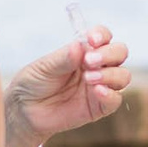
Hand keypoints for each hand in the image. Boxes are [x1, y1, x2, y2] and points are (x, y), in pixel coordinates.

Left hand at [4, 26, 133, 146]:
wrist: (25, 111)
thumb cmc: (33, 83)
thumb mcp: (44, 67)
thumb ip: (63, 58)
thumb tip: (79, 45)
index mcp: (84, 51)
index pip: (103, 37)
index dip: (102, 35)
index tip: (92, 40)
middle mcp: (96, 66)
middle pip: (119, 53)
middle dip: (109, 54)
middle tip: (89, 61)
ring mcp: (100, 86)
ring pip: (122, 76)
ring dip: (110, 74)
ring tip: (89, 78)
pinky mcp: (99, 106)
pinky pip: (115, 100)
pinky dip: (110, 95)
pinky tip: (97, 91)